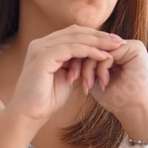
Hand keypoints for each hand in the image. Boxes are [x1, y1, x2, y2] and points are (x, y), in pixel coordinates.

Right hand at [7, 25, 123, 125]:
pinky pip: (71, 50)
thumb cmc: (46, 100)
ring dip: (98, 42)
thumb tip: (93, 58)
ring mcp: (40, 49)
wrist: (29, 114)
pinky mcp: (42, 57)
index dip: (94, 36)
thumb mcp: (65, 77)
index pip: (73, 34)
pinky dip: (89, 52)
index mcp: (45, 46)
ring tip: (115, 47)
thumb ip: (75, 64)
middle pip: (75, 32)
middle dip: (99, 36)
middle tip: (119, 41)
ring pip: (75, 38)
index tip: (113, 42)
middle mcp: (41, 43)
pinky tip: (103, 56)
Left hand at [78, 39, 147, 139]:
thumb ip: (85, 64)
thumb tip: (68, 53)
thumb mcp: (94, 78)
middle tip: (72, 78)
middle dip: (80, 64)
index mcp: (113, 51)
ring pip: (97, 49)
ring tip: (89, 85)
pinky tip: (103, 83)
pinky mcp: (136, 48)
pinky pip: (108, 54)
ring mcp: (129, 45)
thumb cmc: (116, 99)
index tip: (68, 77)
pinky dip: (101, 69)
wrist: (135, 112)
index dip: (75, 60)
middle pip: (92, 46)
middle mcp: (121, 45)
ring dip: (89, 68)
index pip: (89, 48)